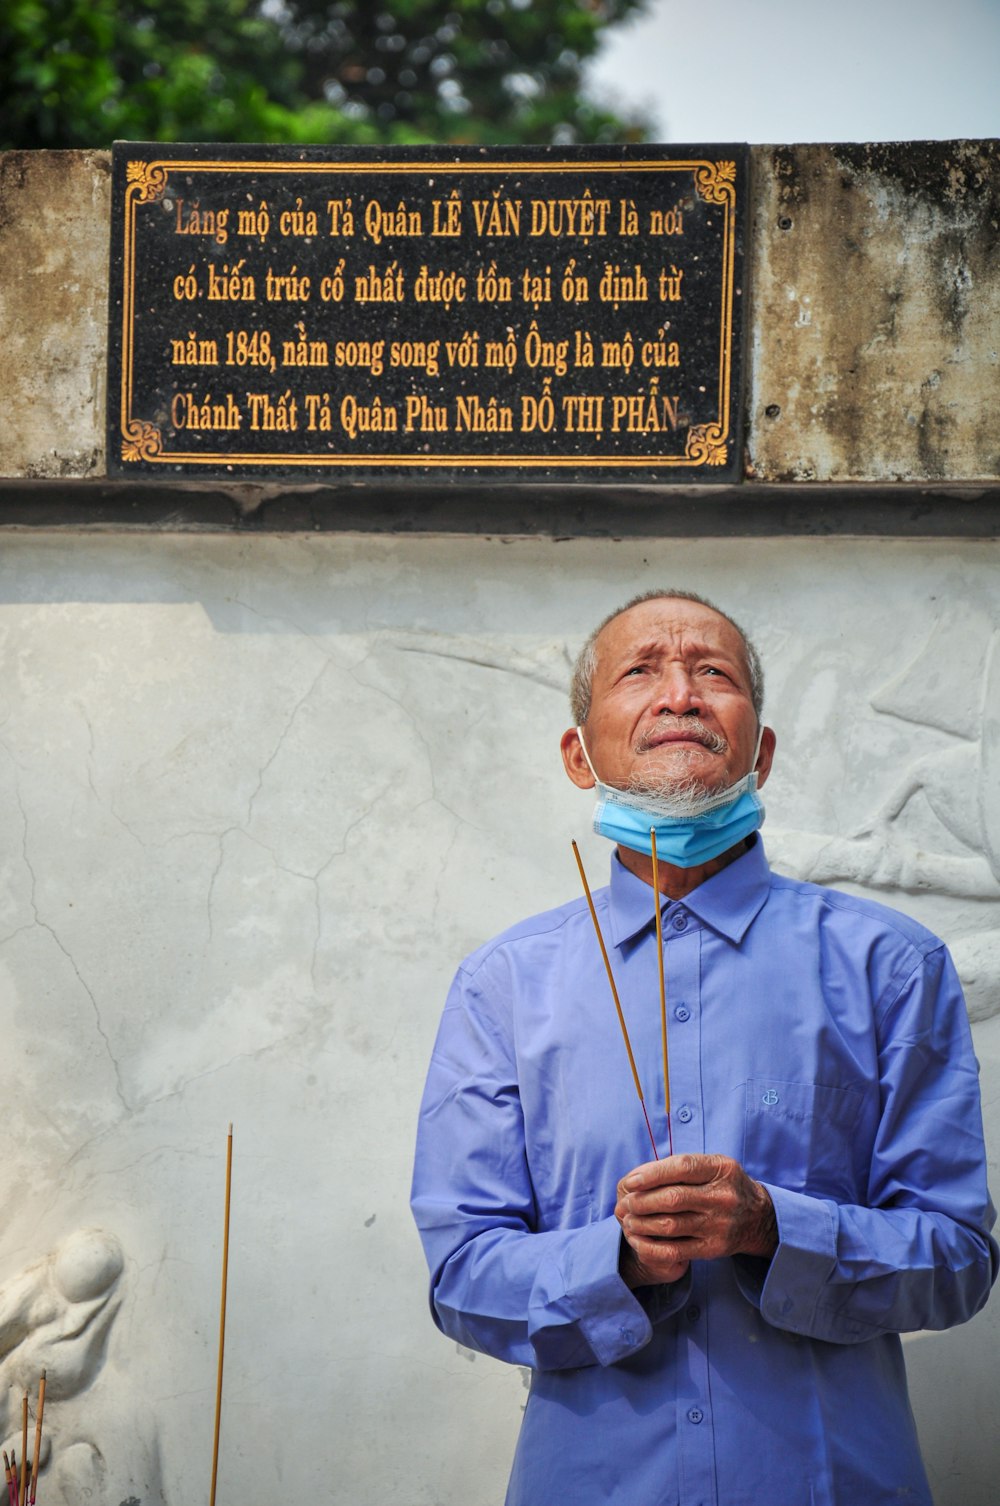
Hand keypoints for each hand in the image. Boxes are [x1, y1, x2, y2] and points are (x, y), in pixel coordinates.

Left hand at [615, 1152, 776, 1288]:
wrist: (758, 1218)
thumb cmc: (724, 1185)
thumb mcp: (712, 1166)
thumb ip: (679, 1167)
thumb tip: (637, 1177)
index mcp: (721, 1169)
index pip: (682, 1167)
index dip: (652, 1174)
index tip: (631, 1181)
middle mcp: (722, 1197)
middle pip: (673, 1198)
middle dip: (642, 1201)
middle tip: (625, 1203)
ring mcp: (719, 1225)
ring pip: (671, 1225)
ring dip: (642, 1223)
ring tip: (628, 1220)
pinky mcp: (714, 1248)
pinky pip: (676, 1250)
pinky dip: (652, 1246)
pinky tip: (638, 1240)